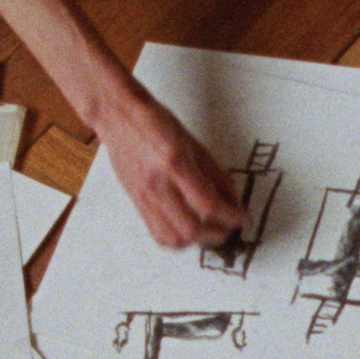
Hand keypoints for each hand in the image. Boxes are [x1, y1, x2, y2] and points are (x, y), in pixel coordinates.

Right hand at [95, 91, 245, 248]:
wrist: (118, 117)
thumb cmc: (154, 122)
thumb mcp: (192, 142)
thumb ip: (214, 173)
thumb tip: (233, 198)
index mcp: (175, 164)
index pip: (208, 205)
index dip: (231, 217)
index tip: (242, 218)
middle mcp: (158, 184)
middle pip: (191, 229)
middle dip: (217, 235)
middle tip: (229, 228)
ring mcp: (144, 197)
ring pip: (173, 239)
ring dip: (197, 241)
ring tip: (210, 232)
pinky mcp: (137, 203)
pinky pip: (158, 234)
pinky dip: (178, 239)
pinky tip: (188, 231)